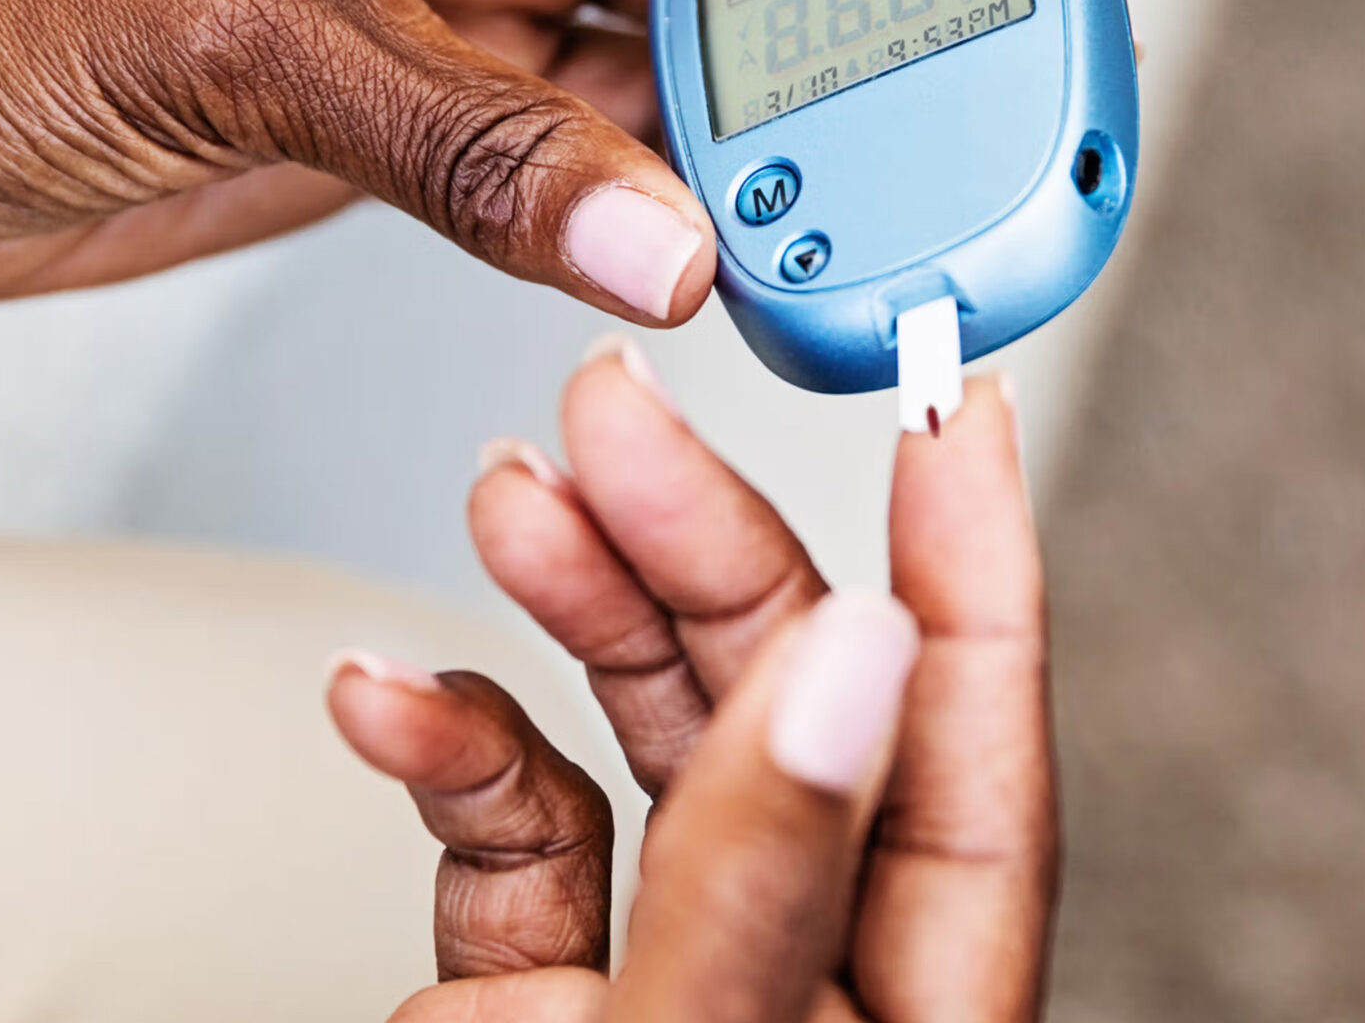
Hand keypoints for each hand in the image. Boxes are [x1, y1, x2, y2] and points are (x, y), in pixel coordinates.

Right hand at [326, 347, 1050, 1019]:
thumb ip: (759, 874)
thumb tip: (850, 661)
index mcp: (918, 1005)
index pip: (970, 746)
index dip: (967, 560)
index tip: (950, 401)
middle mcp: (806, 968)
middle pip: (791, 702)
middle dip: (699, 540)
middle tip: (620, 413)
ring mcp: (678, 969)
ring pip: (656, 737)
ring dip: (579, 602)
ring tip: (517, 493)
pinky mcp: (544, 990)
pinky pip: (521, 830)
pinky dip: (457, 744)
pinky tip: (394, 693)